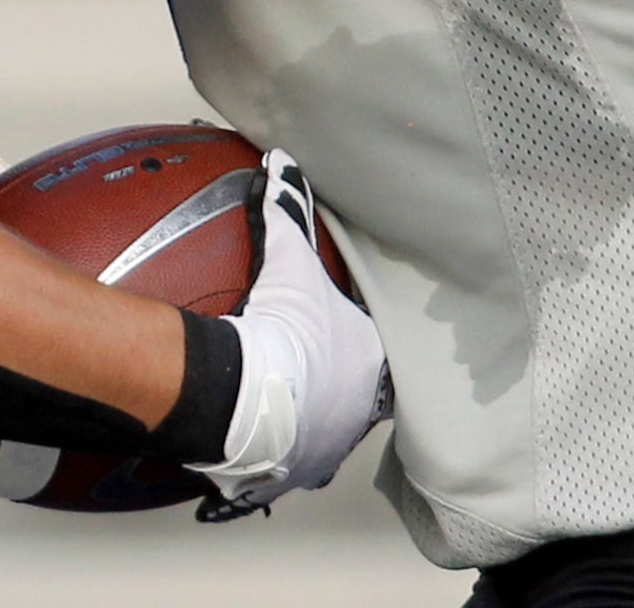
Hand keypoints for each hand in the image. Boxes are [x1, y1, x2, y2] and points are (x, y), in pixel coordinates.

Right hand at [190, 151, 390, 513]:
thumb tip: (282, 163)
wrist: (251, 399)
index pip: (382, 350)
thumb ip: (289, 208)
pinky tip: (257, 428)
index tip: (341, 330)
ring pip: (328, 428)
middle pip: (358, 393)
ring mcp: (330, 445)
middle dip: (339, 380)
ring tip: (284, 396)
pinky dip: (278, 443)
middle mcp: (362, 412)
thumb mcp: (289, 260)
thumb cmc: (285, 330)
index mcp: (373, 364)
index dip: (363, 339)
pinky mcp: (295, 470)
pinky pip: (290, 455)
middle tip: (309, 363)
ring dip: (310, 415)